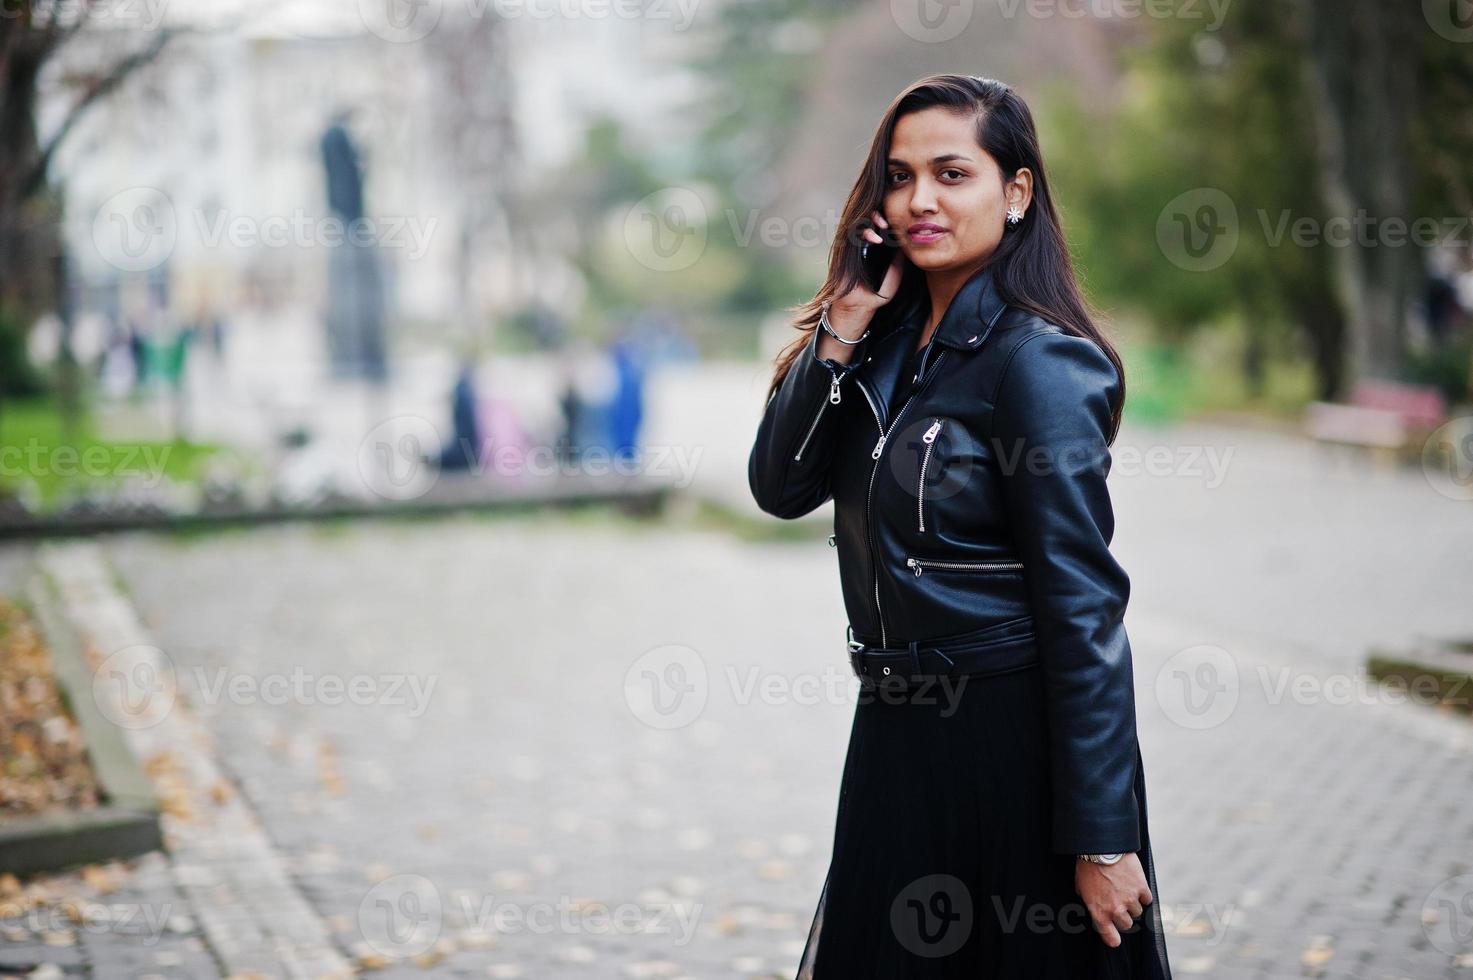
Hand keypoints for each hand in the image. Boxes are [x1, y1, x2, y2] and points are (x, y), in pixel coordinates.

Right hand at [831, 210, 905, 332]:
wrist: (858, 307)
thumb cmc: (876, 294)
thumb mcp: (894, 277)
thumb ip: (900, 262)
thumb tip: (908, 245)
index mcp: (875, 248)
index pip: (880, 226)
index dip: (888, 220)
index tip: (900, 223)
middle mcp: (862, 244)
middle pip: (868, 219)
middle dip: (878, 214)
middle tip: (889, 221)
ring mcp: (852, 247)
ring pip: (859, 222)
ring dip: (871, 220)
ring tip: (883, 225)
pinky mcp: (844, 252)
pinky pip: (851, 234)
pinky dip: (864, 233)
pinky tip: (876, 240)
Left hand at [1075, 853, 1151, 948]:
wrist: (1101, 848)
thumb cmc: (1088, 866)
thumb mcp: (1081, 887)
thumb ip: (1088, 901)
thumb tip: (1093, 905)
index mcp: (1099, 911)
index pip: (1109, 936)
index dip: (1113, 939)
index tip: (1115, 940)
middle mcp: (1116, 909)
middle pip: (1127, 924)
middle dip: (1124, 916)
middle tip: (1120, 905)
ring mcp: (1130, 900)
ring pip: (1137, 912)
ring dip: (1133, 904)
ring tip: (1125, 890)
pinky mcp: (1141, 888)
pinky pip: (1146, 899)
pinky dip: (1142, 894)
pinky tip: (1135, 886)